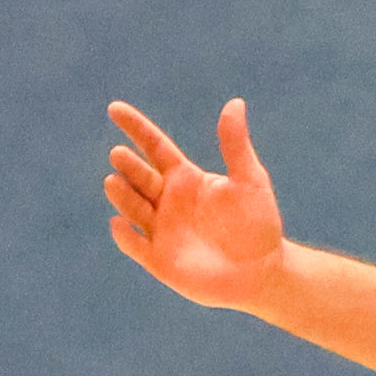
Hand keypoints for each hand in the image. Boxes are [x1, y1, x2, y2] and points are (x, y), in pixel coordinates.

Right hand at [106, 96, 285, 306]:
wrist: (262, 272)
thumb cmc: (258, 224)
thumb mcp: (250, 181)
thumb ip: (236, 145)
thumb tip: (235, 103)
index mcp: (185, 178)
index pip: (154, 146)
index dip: (135, 127)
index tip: (115, 108)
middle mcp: (167, 201)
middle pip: (140, 176)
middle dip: (129, 165)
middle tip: (120, 154)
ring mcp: (160, 229)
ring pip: (133, 207)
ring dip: (123, 196)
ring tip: (114, 181)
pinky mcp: (159, 259)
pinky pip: (135, 245)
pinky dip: (125, 236)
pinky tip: (119, 224)